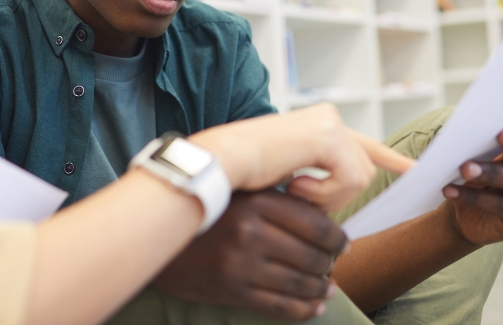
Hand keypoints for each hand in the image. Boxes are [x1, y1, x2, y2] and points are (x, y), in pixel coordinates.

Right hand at [154, 190, 343, 321]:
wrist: (159, 236)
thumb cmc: (208, 211)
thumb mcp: (241, 192)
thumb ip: (279, 198)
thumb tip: (326, 217)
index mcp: (257, 201)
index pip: (316, 224)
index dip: (337, 238)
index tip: (342, 244)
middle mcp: (251, 231)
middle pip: (311, 255)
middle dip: (329, 264)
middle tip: (333, 265)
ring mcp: (241, 264)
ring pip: (299, 283)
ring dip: (320, 288)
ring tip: (327, 287)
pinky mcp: (231, 290)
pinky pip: (279, 307)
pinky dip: (303, 310)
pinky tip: (314, 307)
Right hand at [191, 104, 413, 210]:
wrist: (222, 162)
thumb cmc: (245, 173)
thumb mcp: (289, 175)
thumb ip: (318, 179)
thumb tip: (341, 203)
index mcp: (319, 124)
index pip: (364, 143)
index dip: (390, 157)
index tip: (413, 170)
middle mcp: (328, 117)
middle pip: (364, 169)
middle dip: (339, 195)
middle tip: (302, 196)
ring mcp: (330, 123)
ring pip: (360, 177)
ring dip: (329, 197)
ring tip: (295, 189)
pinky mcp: (328, 136)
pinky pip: (349, 179)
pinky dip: (325, 193)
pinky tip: (296, 185)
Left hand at [441, 94, 502, 245]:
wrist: (470, 212)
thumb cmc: (478, 170)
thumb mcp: (478, 151)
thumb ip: (479, 137)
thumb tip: (462, 126)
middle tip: (501, 134)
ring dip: (490, 173)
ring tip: (464, 168)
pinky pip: (501, 205)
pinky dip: (473, 198)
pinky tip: (450, 190)